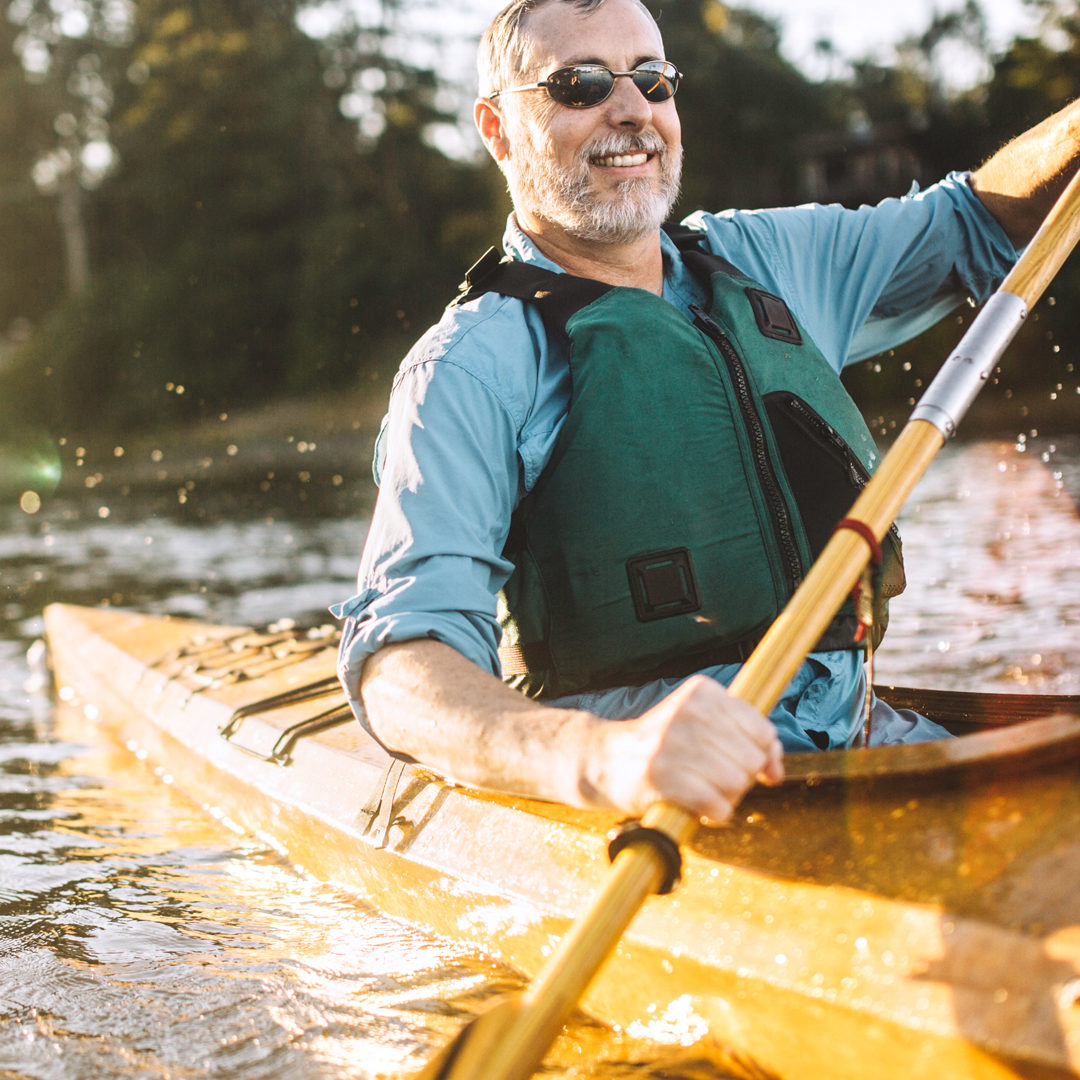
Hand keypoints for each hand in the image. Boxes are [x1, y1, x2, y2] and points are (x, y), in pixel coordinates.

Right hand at [583, 675, 783, 822]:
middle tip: (711, 778)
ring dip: (725, 797)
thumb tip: (775, 771)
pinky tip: (700, 807)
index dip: (760, 756)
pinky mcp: (661, 776)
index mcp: (702, 692)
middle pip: (751, 760)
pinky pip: (716, 804)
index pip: (762, 731)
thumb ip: (749, 740)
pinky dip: (714, 813)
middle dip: (739, 778)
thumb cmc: (665, 745)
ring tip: (702, 790)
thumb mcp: (705, 726)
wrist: (606, 759)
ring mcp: (673, 742)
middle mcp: (689, 711)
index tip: (739, 764)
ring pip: (736, 783)